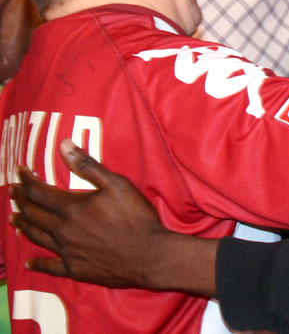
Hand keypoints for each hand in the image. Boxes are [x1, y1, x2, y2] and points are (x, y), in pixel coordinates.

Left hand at [10, 139, 215, 294]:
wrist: (149, 255)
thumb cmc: (136, 217)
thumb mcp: (117, 185)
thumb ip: (88, 166)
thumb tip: (64, 145)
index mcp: (71, 208)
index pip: (39, 192)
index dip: (27, 180)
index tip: (20, 171)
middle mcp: (62, 230)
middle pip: (33, 213)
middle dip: (21, 200)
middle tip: (13, 192)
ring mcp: (66, 251)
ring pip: (36, 237)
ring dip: (23, 225)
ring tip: (15, 218)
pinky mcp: (74, 269)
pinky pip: (50, 266)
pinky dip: (38, 264)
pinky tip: (30, 262)